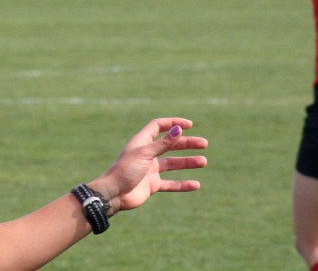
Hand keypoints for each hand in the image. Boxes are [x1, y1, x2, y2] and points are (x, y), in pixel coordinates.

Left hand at [92, 117, 207, 212]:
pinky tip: (196, 185)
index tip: (189, 125)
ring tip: (203, 162)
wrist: (113, 194)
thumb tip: (178, 129)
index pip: (158, 127)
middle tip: (204, 144)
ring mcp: (150, 170)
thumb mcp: (145, 154)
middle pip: (170, 144)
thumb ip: (163, 144)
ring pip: (172, 164)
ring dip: (187, 162)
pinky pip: (170, 184)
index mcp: (142, 142)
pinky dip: (182, 184)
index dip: (173, 123)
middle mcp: (147, 154)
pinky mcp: (151, 185)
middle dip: (187, 143)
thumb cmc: (125, 170)